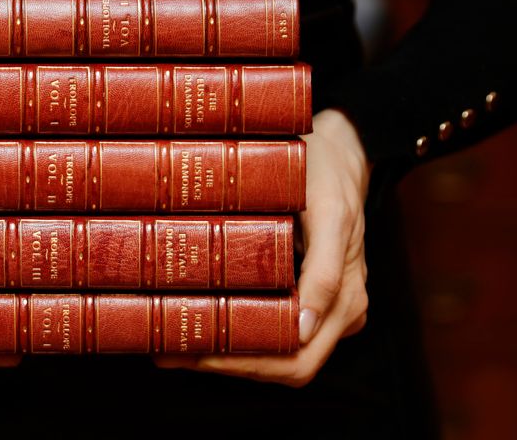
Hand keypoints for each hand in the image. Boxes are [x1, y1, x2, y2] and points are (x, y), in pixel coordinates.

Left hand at [155, 109, 369, 385]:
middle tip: (169, 354)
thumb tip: (304, 327)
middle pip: (282, 366)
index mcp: (347, 299)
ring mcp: (322, 307)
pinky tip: (197, 323)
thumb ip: (326, 272)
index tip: (195, 352)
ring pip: (275, 355)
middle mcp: (338, 313)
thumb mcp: (329, 214)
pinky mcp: (304, 294)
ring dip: (226, 356)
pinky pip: (273, 329)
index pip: (296, 359)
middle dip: (226, 365)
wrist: (339, 151)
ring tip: (172, 345)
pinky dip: (237, 335)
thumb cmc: (328, 174)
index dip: (245, 364)